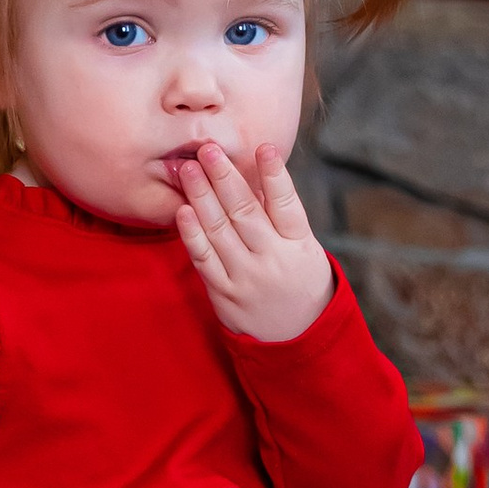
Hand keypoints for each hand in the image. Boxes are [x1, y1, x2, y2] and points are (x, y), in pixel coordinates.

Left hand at [174, 142, 333, 346]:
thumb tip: (255, 173)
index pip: (287, 204)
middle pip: (246, 212)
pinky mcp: (224, 293)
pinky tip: (183, 209)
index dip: (275, 175)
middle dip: (225, 178)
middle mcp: (272, 259)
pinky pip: (204, 259)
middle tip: (208, 149)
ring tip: (189, 168)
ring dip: (202, 197)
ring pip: (220, 231)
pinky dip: (192, 234)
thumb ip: (282, 216)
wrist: (296, 340)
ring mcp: (246, 277)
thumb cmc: (299, 281)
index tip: (264, 146)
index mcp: (299, 245)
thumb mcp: (305, 249)